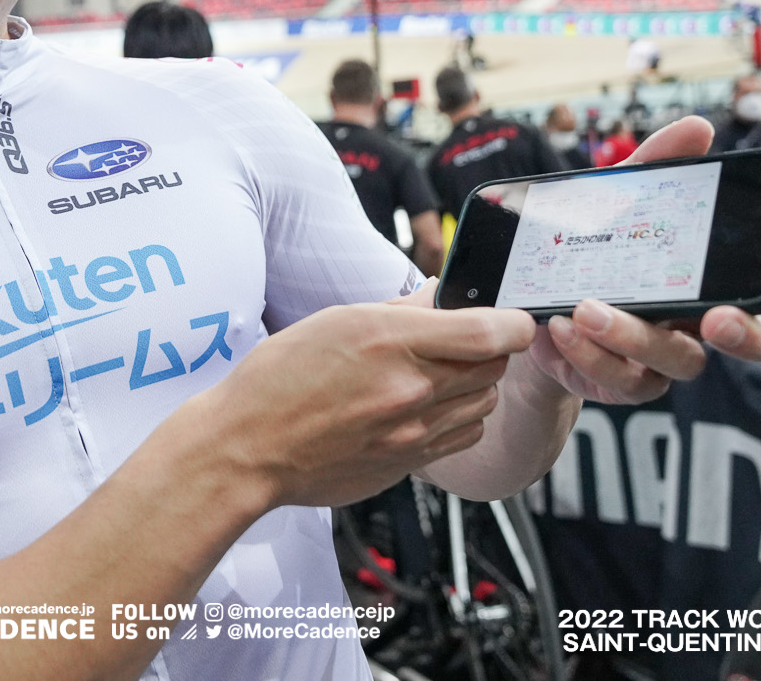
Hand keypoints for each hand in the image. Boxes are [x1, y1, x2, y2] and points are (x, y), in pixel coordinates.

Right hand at [198, 300, 537, 509]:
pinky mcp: (409, 465)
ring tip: (441, 374)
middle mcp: (411, 390)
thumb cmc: (278, 380)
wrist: (248, 448)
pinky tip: (429, 407)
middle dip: (490, 348)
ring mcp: (413, 434)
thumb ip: (400, 311)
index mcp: (391, 342)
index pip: (490, 332)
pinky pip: (463, 437)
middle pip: (495, 367)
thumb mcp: (335, 321)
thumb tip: (440, 296)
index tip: (511, 317)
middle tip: (464, 339)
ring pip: (484, 403)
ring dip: (475, 384)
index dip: (512, 322)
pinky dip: (460, 418)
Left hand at [529, 116, 760, 404]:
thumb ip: (654, 166)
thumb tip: (699, 129)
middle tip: (718, 318)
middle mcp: (703, 316)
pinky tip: (563, 325)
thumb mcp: (613, 201)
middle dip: (746, 332)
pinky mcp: (629, 381)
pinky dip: (593, 352)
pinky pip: (626, 379)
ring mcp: (669, 353)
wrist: (533, 305)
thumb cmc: (593, 249)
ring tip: (587, 308)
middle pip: (755, 337)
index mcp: (711, 269)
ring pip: (682, 361)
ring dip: (634, 335)